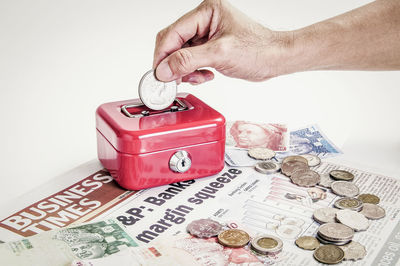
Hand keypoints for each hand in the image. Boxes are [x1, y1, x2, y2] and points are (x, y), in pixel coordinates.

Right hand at [153, 0, 288, 84]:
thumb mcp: (220, 54)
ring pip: (181, 53)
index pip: (173, 32)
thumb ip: (188, 60)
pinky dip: (193, 71)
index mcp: (207, 11)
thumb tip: (164, 69)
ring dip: (184, 69)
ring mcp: (207, 34)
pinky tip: (204, 75)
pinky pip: (191, 60)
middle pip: (174, 42)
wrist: (275, 59)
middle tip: (172, 79)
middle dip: (172, 63)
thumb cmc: (258, 49)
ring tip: (196, 77)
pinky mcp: (209, 47)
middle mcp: (204, 20)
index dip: (163, 54)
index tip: (159, 73)